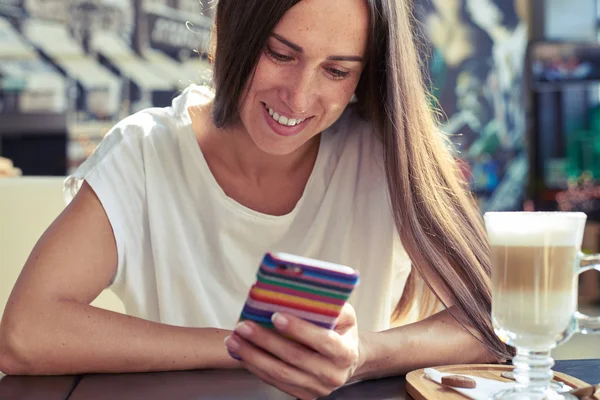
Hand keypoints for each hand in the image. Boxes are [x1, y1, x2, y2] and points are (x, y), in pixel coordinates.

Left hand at [224, 303, 362, 398]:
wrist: (346, 361)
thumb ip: (329, 304)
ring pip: (280, 373)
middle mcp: (333, 374)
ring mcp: (317, 388)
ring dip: (253, 356)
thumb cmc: (341, 331)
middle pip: (295, 358)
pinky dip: (255, 367)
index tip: (276, 315)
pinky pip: (275, 382)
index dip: (299, 329)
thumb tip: (301, 289)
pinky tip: (241, 353)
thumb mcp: (344, 314)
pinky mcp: (303, 395)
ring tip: (234, 339)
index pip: (323, 341)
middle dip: (265, 340)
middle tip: (243, 326)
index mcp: (346, 352)